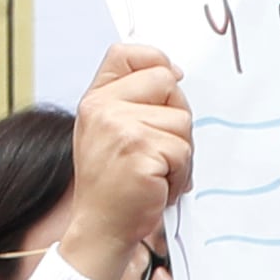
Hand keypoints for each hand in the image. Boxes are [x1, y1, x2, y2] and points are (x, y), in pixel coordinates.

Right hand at [61, 44, 191, 279]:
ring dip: (180, 154)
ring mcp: (119, 127)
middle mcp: (102, 108)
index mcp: (96, 99)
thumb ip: (136, 100)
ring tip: (154, 172)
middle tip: (157, 150)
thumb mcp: (114, 131)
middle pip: (168, 83)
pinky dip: (180, 174)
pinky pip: (184, 152)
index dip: (155, 61)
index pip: (126, 53)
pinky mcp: (140, 149)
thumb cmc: (116, 181)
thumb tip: (175, 72)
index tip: (169, 80)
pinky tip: (156, 185)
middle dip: (176, 118)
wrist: (102, 226)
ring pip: (182, 122)